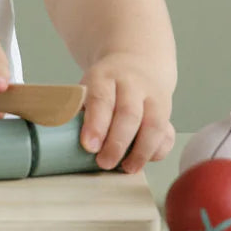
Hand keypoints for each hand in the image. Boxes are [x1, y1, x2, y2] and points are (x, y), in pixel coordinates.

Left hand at [79, 52, 175, 173]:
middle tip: (104, 163)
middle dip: (117, 142)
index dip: (96, 124)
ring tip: (127, 168)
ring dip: (141, 151)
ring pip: (154, 124)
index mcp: (105, 76)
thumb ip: (76, 110)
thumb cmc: (104, 85)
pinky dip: (158, 150)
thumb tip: (62, 142)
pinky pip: (168, 133)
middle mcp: (132, 84)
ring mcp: (153, 97)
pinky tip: (145, 160)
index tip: (89, 146)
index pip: (102, 98)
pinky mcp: (167, 111)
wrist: (137, 61)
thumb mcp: (86, 87)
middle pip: (129, 113)